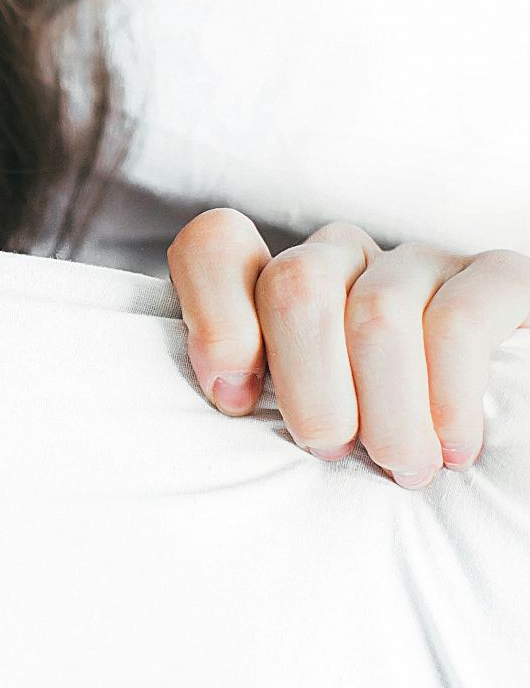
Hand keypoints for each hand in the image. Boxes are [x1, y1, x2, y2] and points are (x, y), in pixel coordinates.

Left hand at [167, 208, 529, 488]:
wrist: (496, 445)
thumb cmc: (370, 444)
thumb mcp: (297, 420)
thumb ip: (248, 394)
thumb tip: (229, 396)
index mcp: (277, 282)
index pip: (215, 246)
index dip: (214, 316)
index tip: (235, 399)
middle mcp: (343, 257)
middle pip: (295, 285)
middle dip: (308, 384)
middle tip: (331, 448)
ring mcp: (418, 262)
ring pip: (376, 313)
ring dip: (385, 410)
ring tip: (402, 465)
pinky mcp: (497, 278)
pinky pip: (458, 322)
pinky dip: (448, 395)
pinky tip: (453, 446)